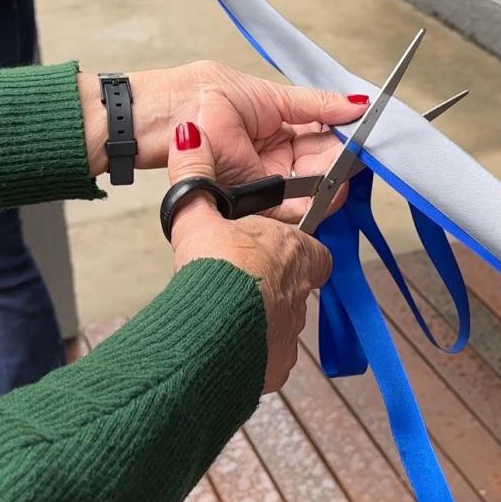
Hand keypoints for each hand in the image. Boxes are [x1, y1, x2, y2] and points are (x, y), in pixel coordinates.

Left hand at [79, 61, 368, 221]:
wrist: (153, 122)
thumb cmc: (197, 99)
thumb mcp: (264, 95)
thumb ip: (312, 104)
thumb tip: (356, 103)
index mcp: (279, 127)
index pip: (322, 139)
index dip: (343, 144)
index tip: (361, 147)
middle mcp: (273, 157)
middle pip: (319, 170)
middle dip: (337, 172)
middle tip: (350, 171)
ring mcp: (260, 181)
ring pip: (305, 193)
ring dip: (325, 192)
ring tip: (338, 187)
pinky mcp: (246, 203)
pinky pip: (281, 211)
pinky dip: (303, 208)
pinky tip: (319, 200)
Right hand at [168, 124, 331, 392]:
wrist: (210, 332)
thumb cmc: (213, 272)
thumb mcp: (197, 216)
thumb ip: (195, 176)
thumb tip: (189, 136)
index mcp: (293, 252)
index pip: (312, 249)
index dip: (292, 249)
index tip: (267, 250)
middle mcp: (301, 293)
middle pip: (297, 287)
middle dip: (274, 286)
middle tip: (240, 284)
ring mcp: (292, 331)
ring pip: (284, 324)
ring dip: (262, 319)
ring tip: (229, 316)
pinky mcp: (278, 365)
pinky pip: (270, 357)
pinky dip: (253, 352)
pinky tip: (228, 346)